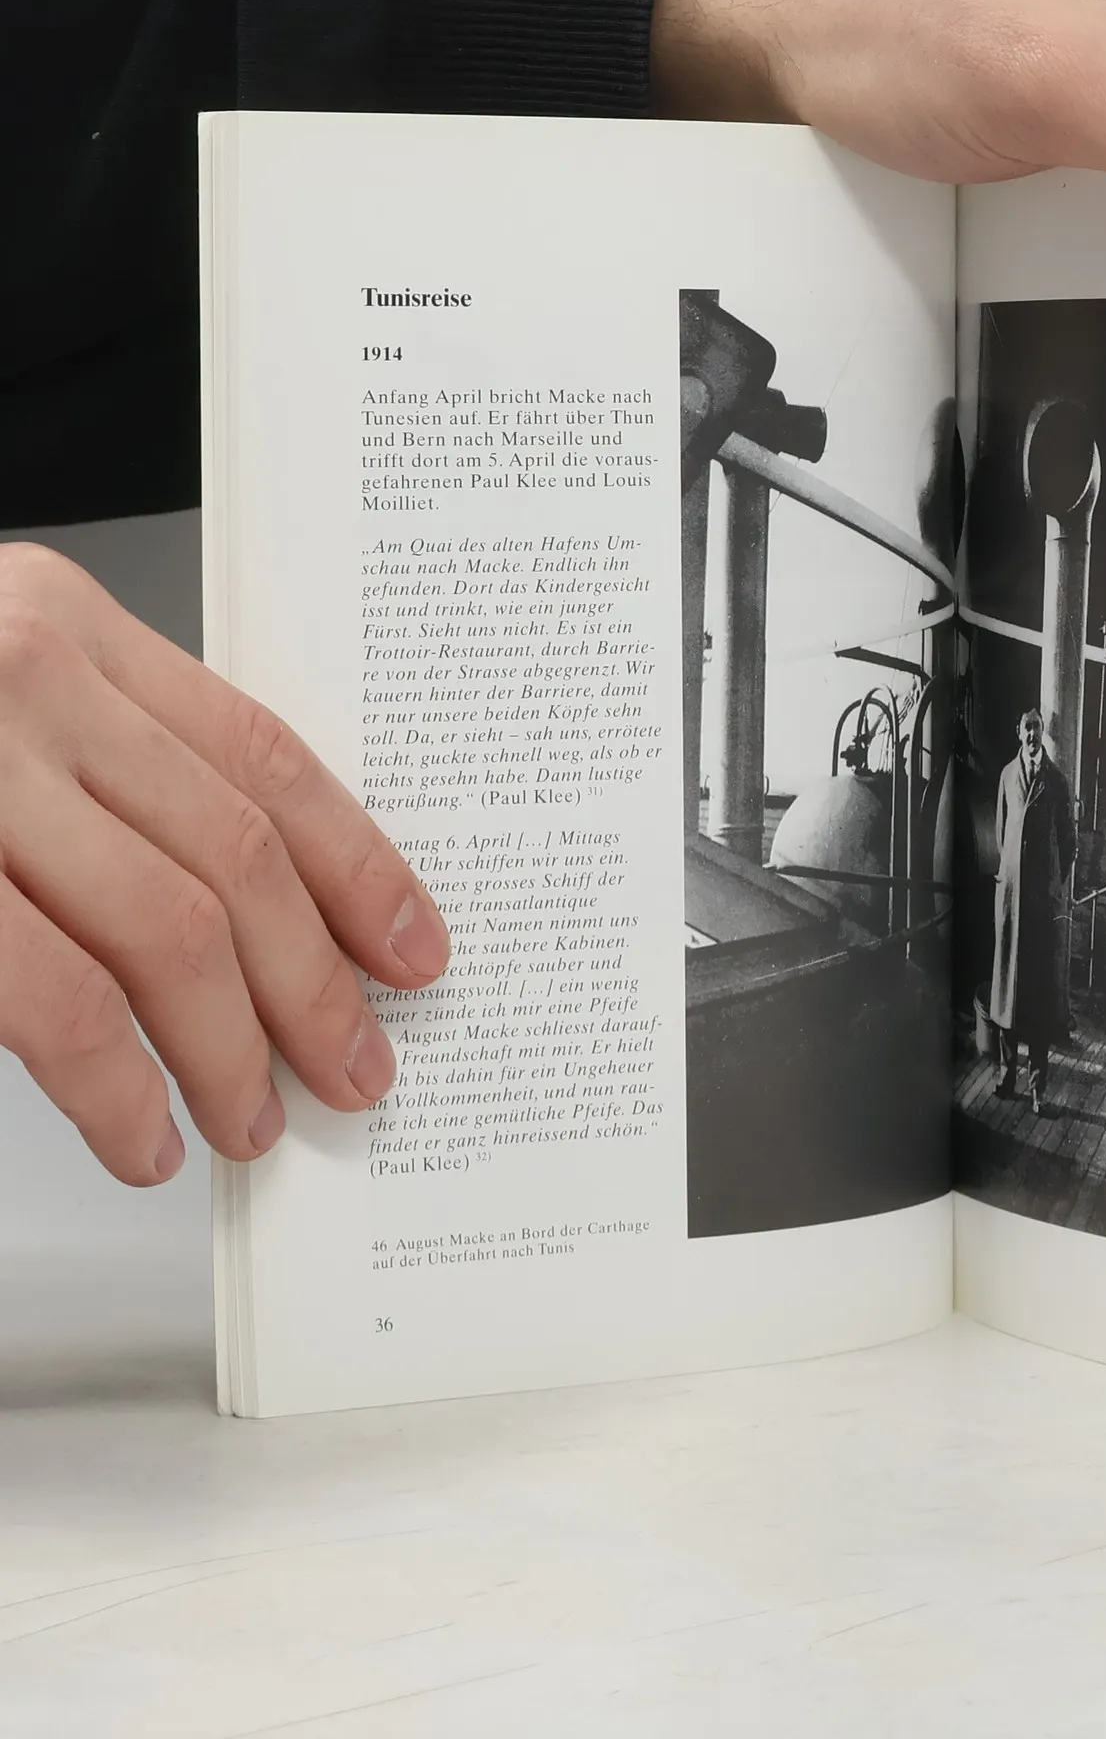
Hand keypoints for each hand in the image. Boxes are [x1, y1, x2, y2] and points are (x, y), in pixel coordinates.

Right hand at [0, 546, 448, 1184]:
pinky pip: (47, 994)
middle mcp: (21, 678)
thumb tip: (256, 902)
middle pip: (234, 856)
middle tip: (354, 1068)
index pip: (267, 760)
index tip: (412, 950)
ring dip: (231, 1049)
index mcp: (68, 626)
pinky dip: (112, 1084)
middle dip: (315, 983)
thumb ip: (108, 754)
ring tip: (257, 1120)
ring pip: (164, 931)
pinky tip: (143, 1134)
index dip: (361, 867)